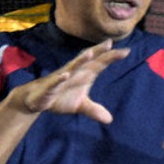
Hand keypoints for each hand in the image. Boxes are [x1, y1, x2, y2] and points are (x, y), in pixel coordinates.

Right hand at [12, 40, 128, 123]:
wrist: (36, 100)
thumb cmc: (59, 97)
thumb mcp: (79, 105)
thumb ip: (94, 110)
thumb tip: (109, 119)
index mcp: (83, 75)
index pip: (99, 64)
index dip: (111, 57)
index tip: (126, 51)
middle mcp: (73, 73)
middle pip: (87, 60)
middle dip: (97, 52)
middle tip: (110, 43)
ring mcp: (61, 79)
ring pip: (72, 67)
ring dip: (80, 60)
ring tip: (90, 53)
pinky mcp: (50, 87)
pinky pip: (55, 82)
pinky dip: (60, 79)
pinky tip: (65, 75)